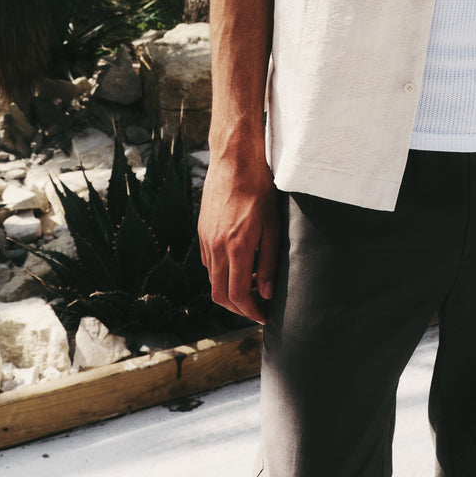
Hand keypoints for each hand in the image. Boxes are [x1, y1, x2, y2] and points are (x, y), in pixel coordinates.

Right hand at [198, 148, 280, 324]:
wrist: (235, 161)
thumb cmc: (259, 189)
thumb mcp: (273, 226)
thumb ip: (268, 262)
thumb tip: (265, 292)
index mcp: (235, 248)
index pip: (237, 295)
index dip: (250, 311)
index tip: (263, 315)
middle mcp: (215, 248)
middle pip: (219, 294)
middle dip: (238, 307)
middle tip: (257, 308)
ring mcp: (205, 239)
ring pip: (212, 279)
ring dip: (229, 288)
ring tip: (252, 283)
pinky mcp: (202, 231)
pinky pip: (208, 262)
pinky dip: (221, 271)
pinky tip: (239, 262)